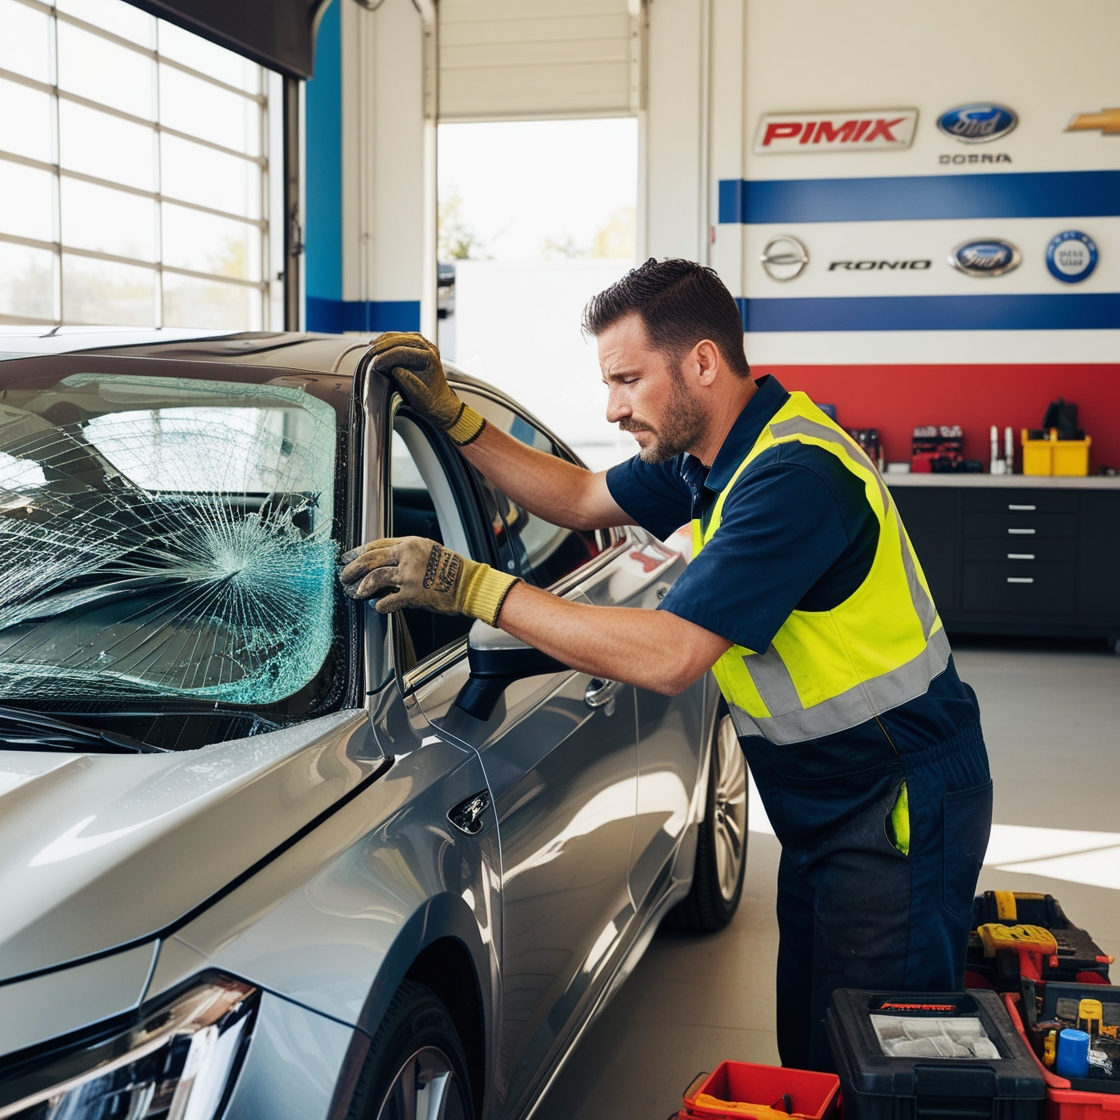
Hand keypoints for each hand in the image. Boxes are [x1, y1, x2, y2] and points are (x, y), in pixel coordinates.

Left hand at [339, 536, 519, 625]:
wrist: (469, 584)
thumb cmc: (451, 569)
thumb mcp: (428, 551)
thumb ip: (406, 554)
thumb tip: (385, 562)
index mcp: (410, 543)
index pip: (377, 544)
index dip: (358, 552)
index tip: (348, 557)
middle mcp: (408, 556)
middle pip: (371, 559)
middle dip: (353, 568)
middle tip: (344, 576)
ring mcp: (409, 575)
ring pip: (375, 577)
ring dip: (362, 587)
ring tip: (356, 592)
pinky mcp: (413, 594)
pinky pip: (388, 601)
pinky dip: (379, 605)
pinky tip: (377, 607)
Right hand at [368, 332, 484, 445]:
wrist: (440, 403)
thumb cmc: (431, 402)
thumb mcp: (419, 396)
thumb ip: (407, 381)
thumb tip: (395, 369)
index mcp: (430, 358)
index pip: (403, 351)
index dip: (387, 356)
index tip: (375, 363)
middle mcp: (429, 349)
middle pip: (402, 339)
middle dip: (383, 345)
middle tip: (370, 352)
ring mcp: (425, 347)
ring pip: (402, 336)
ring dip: (385, 340)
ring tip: (372, 346)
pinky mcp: (420, 349)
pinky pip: (403, 339)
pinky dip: (390, 340)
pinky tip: (380, 344)